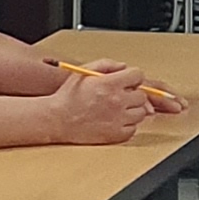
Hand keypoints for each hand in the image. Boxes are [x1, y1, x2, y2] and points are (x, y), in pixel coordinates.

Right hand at [47, 65, 161, 143]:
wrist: (57, 119)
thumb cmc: (68, 96)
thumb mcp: (84, 72)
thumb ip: (107, 65)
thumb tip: (124, 67)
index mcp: (109, 84)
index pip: (138, 76)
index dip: (132, 77)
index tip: (127, 82)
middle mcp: (117, 101)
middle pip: (141, 95)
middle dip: (132, 94)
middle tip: (119, 97)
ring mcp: (118, 119)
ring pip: (140, 113)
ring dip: (132, 110)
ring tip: (116, 110)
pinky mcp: (116, 135)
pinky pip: (133, 129)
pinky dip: (127, 125)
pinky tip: (114, 121)